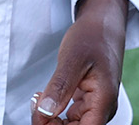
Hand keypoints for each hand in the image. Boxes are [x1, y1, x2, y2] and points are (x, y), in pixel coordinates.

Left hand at [33, 0, 126, 123]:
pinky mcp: (88, 102)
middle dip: (51, 123)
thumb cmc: (92, 36)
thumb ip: (60, 86)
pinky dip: (55, 112)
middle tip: (35, 103)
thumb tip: (45, 112)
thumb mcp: (72, 58)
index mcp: (104, 100)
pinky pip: (71, 118)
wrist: (102, 23)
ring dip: (51, 120)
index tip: (41, 116)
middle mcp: (103, 108)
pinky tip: (44, 98)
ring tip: (37, 99)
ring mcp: (96, 106)